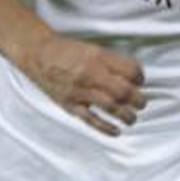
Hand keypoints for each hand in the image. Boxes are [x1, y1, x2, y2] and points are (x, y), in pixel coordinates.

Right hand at [14, 33, 145, 135]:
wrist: (38, 55)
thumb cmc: (67, 51)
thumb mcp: (92, 49)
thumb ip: (112, 62)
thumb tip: (133, 78)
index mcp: (99, 57)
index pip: (130, 70)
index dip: (140, 78)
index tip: (140, 82)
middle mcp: (91, 74)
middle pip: (124, 91)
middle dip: (138, 100)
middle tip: (141, 103)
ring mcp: (80, 91)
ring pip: (112, 107)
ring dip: (127, 115)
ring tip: (132, 118)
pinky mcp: (70, 104)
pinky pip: (90, 119)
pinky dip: (105, 127)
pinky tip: (116, 131)